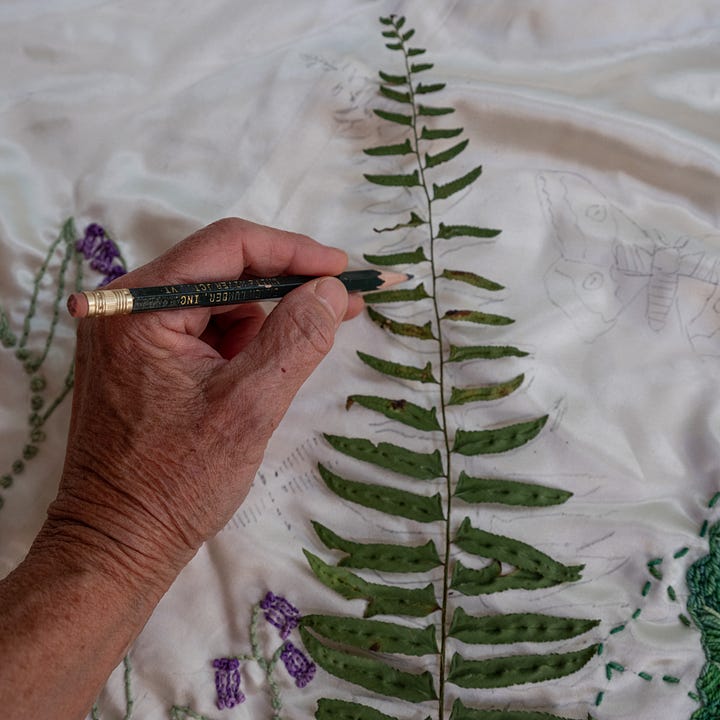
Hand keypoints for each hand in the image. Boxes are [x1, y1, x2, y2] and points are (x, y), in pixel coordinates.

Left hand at [42, 218, 362, 590]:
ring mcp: (130, 332)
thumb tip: (331, 288)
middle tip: (341, 304)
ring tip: (290, 359)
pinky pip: (202, 328)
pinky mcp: (140, 357)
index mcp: (141, 307)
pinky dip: (239, 342)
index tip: (343, 270)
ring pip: (216, 300)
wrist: (118, 544)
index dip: (294, 251)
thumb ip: (295, 338)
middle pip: (222, 268)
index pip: (228, 245)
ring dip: (262, 320)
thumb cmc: (176, 484)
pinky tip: (256, 374)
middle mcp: (127, 306)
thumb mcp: (249, 407)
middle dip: (285, 286)